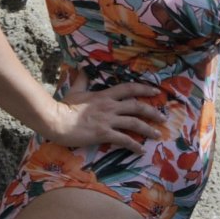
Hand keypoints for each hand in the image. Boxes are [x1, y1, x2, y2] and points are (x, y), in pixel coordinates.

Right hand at [47, 71, 163, 152]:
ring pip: (134, 123)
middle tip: (163, 117)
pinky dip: (134, 146)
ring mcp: (108, 120)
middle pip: (137, 106)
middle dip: (153, 111)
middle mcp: (110, 106)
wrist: (56, 121)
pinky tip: (141, 150)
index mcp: (104, 95)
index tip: (156, 92)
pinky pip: (124, 140)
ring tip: (158, 135)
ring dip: (148, 129)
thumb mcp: (75, 90)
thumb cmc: (64, 106)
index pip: (129, 88)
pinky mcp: (104, 134)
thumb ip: (83, 80)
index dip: (144, 89)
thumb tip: (83, 68)